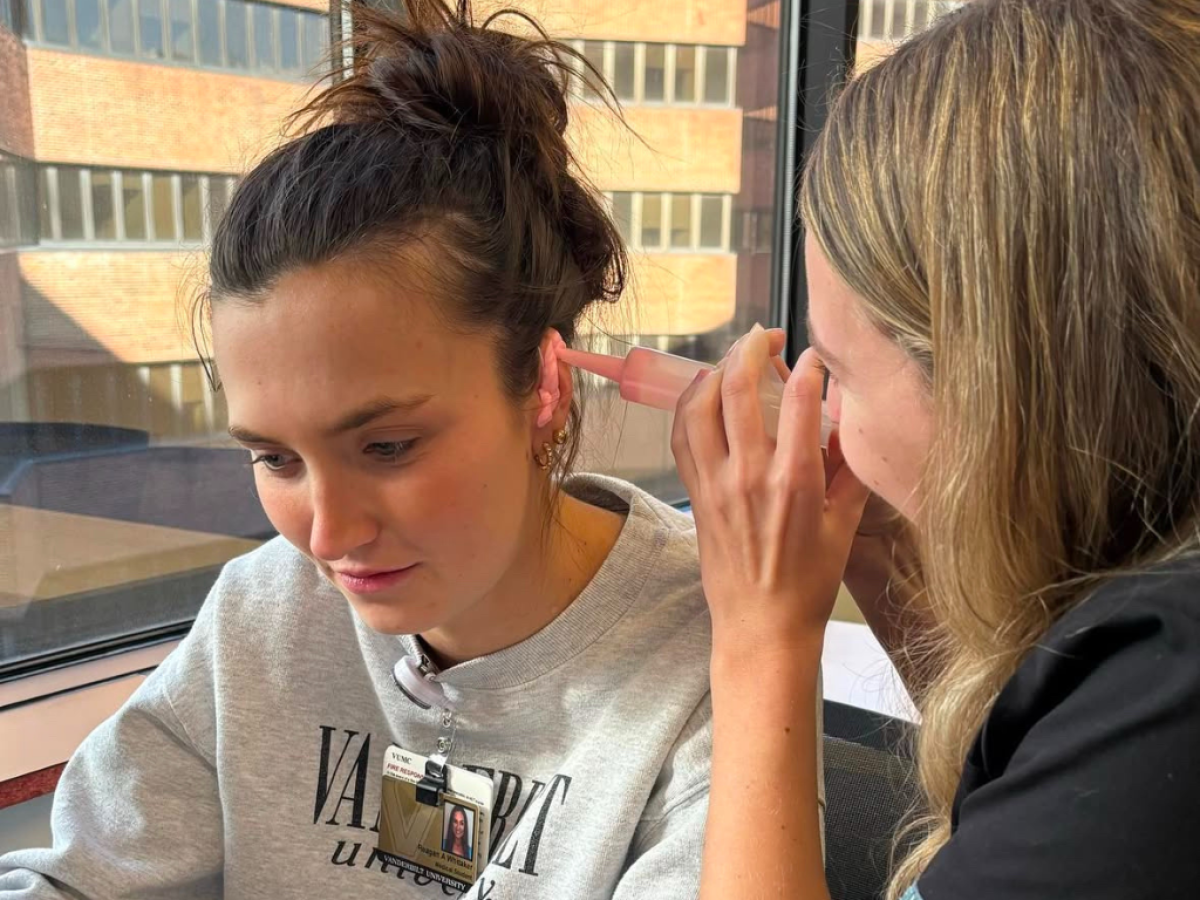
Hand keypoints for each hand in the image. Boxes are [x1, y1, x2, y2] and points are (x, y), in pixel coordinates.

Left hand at [672, 326, 869, 654]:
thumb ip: (851, 467)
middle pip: (739, 386)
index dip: (807, 364)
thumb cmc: (808, 581)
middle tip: (767, 336)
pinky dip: (690, 403)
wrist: (762, 626)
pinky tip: (703, 392)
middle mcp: (750, 474)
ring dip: (716, 369)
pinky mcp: (695, 492)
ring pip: (701, 403)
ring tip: (734, 357)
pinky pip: (683, 433)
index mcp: (795, 480)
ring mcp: (716, 482)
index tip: (814, 354)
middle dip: (752, 347)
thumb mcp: (845, 523)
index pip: (799, 398)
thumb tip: (850, 423)